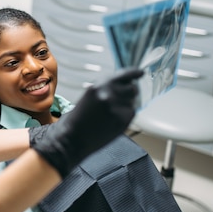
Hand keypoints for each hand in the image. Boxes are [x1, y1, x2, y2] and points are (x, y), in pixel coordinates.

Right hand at [29, 68, 143, 176]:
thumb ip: (107, 90)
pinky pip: (131, 114)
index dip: (134, 73)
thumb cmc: (78, 121)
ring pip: (132, 102)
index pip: (123, 74)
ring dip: (125, 107)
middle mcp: (108, 92)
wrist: (72, 139)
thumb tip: (124, 88)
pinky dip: (125, 118)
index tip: (140, 73)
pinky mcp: (121, 119)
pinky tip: (111, 122)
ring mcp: (116, 105)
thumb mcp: (89, 97)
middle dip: (128, 94)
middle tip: (119, 104)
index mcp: (98, 85)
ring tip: (110, 116)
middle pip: (132, 89)